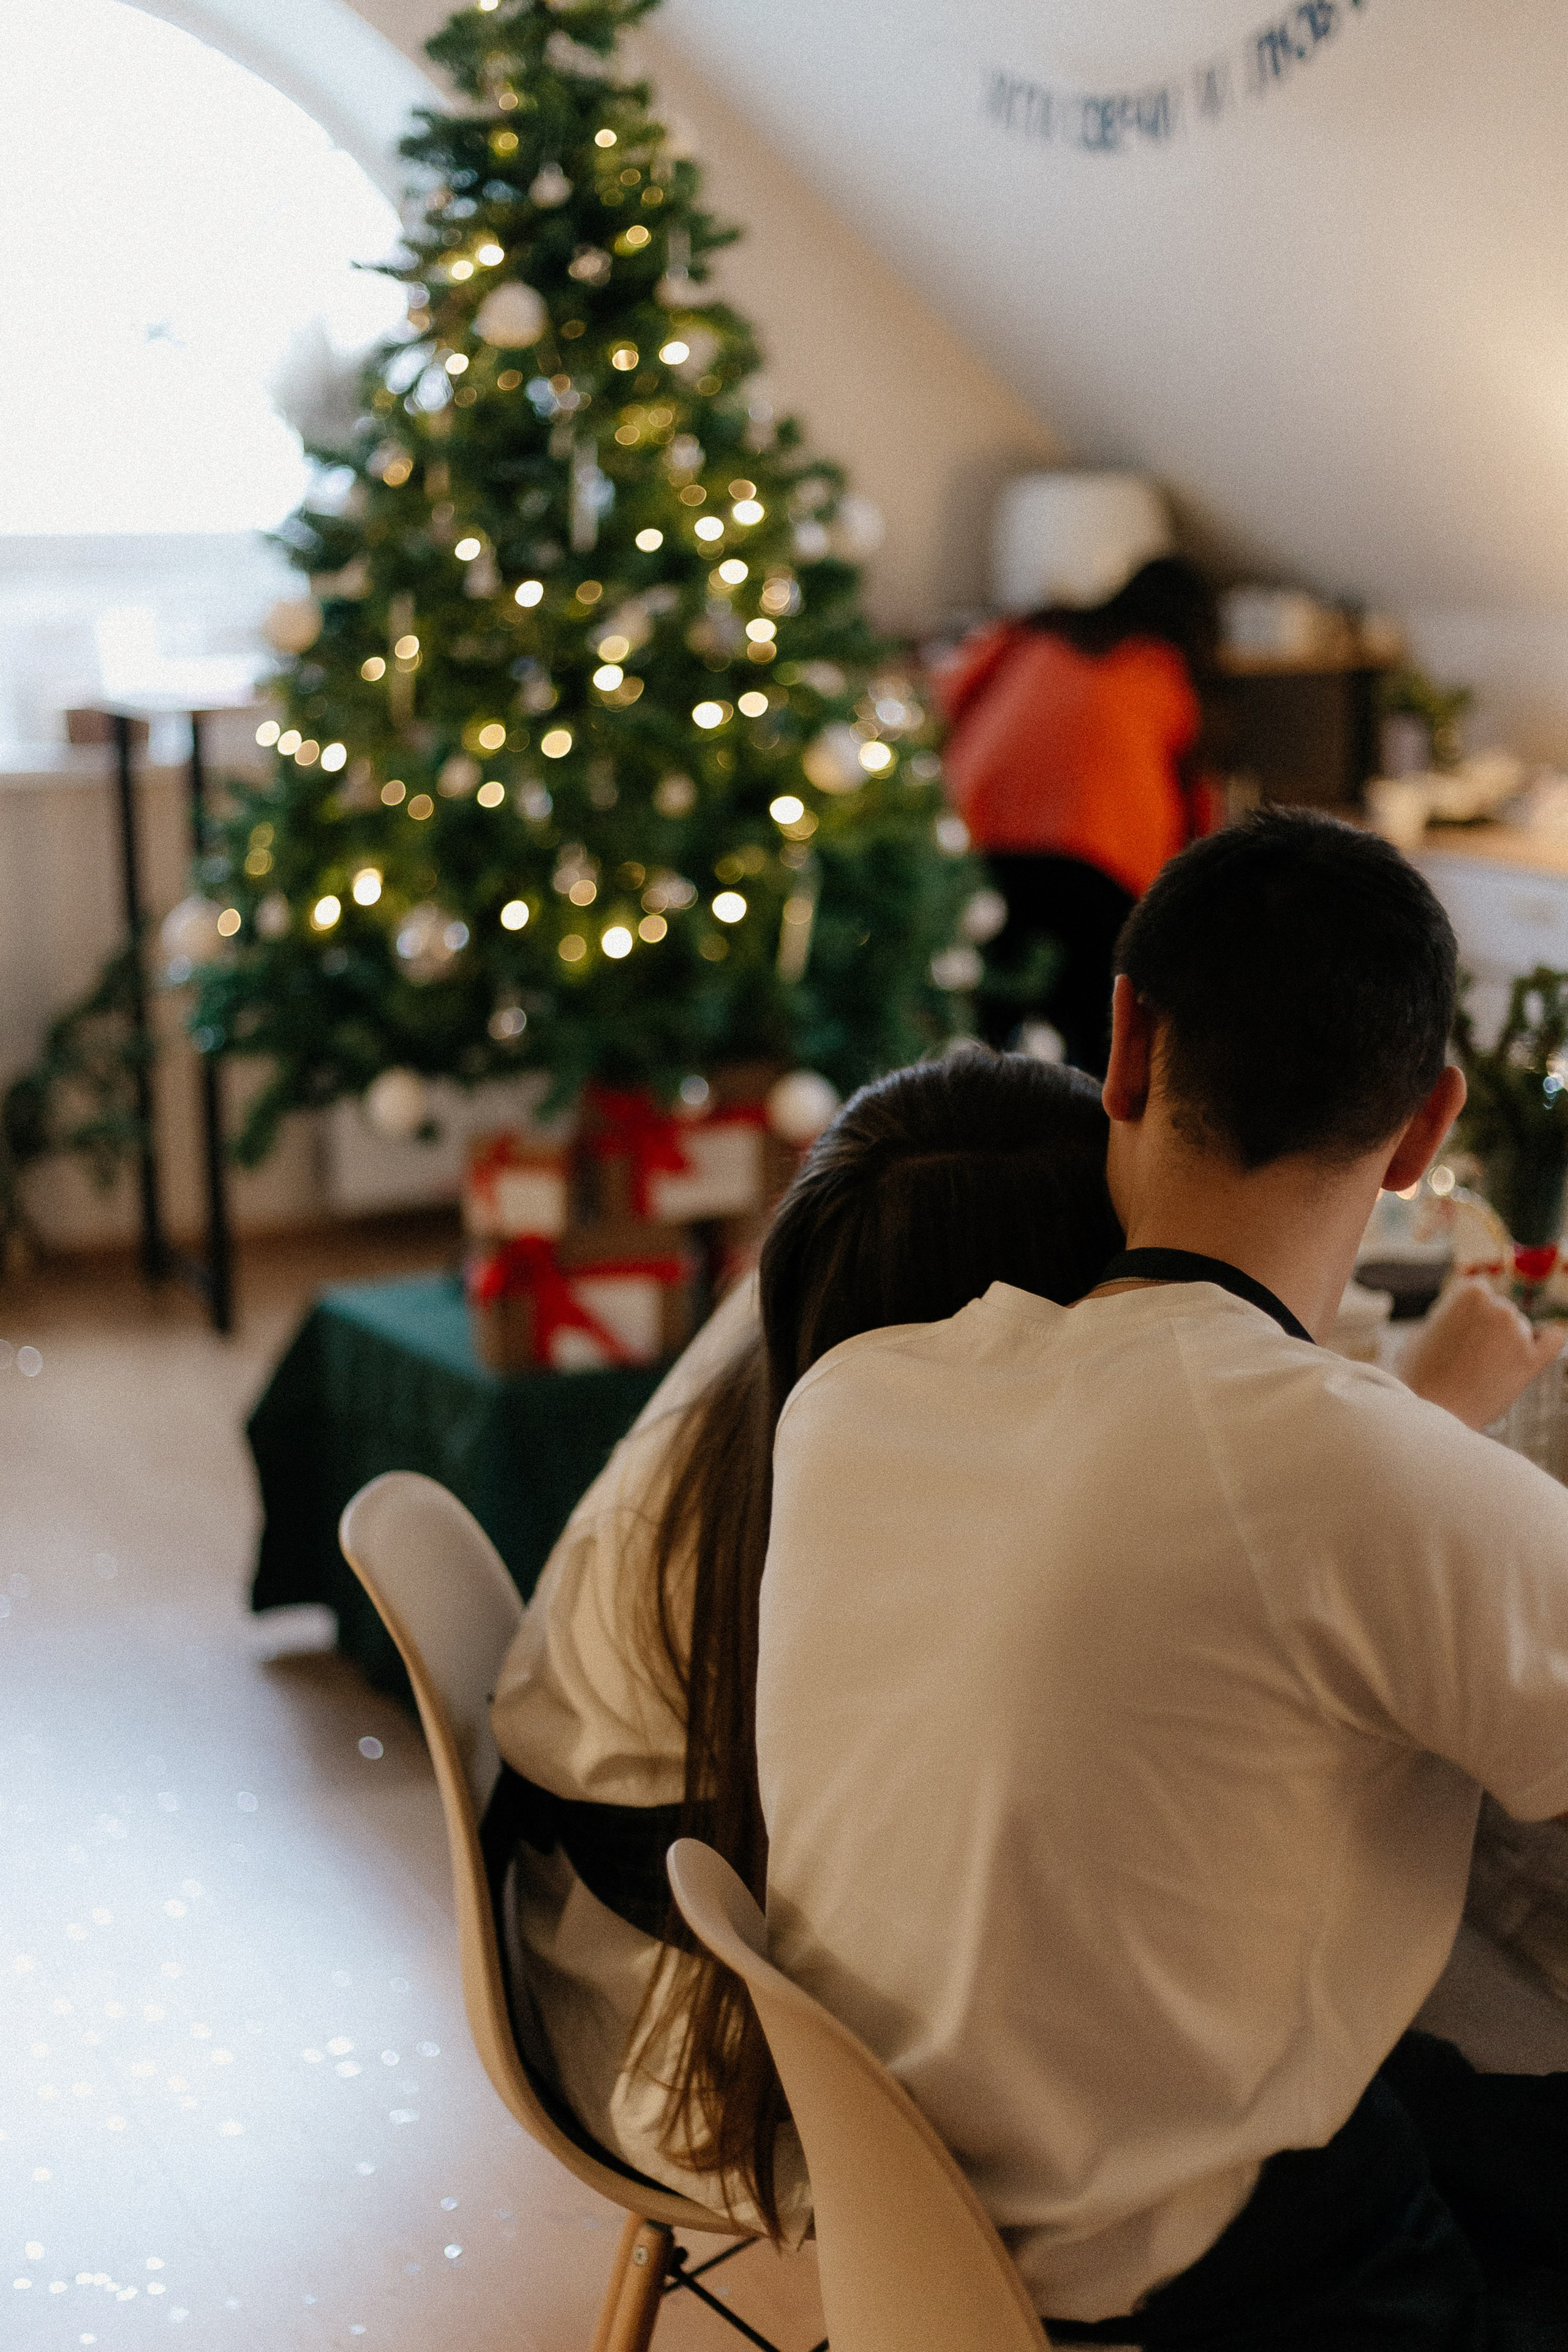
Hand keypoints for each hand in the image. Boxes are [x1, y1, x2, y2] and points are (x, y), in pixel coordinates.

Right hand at [1400, 1277, 1565, 1430]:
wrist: (1431, 1415)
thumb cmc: (1419, 1378)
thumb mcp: (1419, 1335)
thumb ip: (1444, 1320)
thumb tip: (1458, 1323)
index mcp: (1470, 1293)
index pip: (1477, 1292)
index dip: (1463, 1313)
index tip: (1454, 1333)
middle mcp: (1499, 1307)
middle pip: (1499, 1310)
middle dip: (1485, 1329)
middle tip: (1466, 1356)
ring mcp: (1519, 1333)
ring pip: (1520, 1328)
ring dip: (1506, 1342)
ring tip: (1482, 1369)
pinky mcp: (1532, 1361)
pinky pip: (1553, 1339)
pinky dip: (1545, 1341)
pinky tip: (1533, 1350)